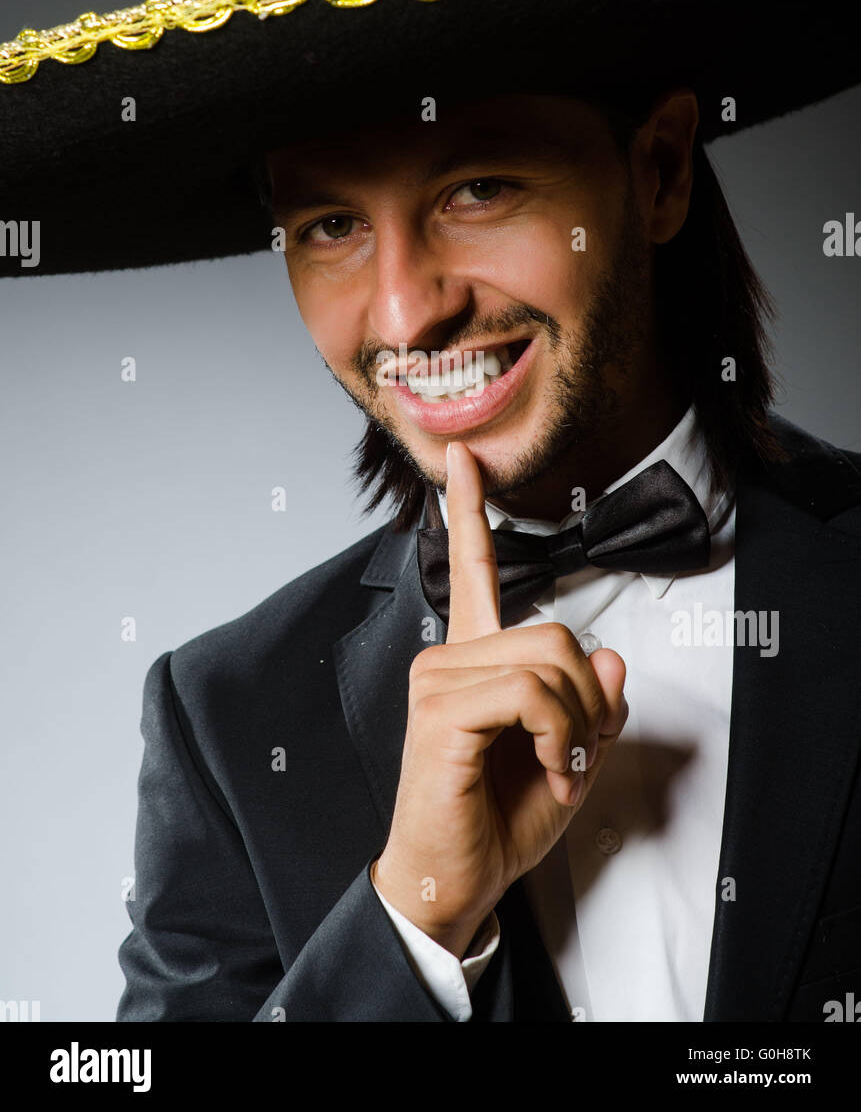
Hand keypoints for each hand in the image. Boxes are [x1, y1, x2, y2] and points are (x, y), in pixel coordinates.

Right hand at [372, 440, 627, 956]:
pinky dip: (559, 736)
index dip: (469, 512)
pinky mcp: (440, 712)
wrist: (453, 880)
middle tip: (572, 754)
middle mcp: (448, 658)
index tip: (464, 460)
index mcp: (473, 661)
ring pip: (548, 660)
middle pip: (555, 632)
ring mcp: (438, 680)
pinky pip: (530, 693)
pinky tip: (545, 769)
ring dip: (576, 725)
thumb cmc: (498, 822)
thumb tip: (612, 659)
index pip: (473, 571)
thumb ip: (593, 707)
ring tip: (557, 768)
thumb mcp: (570, 760)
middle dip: (587, 699)